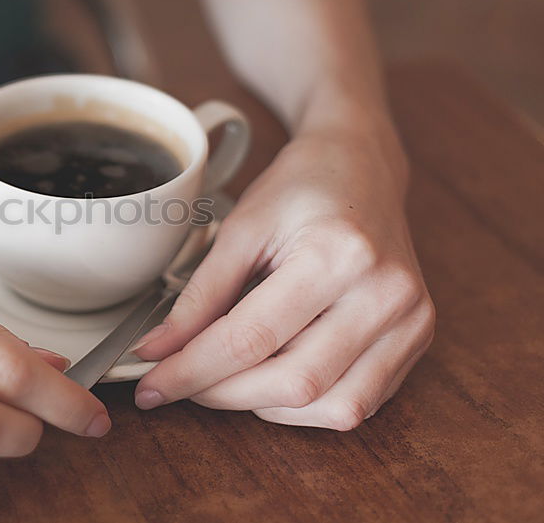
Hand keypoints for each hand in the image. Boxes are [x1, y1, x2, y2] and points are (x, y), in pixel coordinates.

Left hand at [133, 130, 433, 429]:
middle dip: (223, 394)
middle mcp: (386, 293)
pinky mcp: (418, 338)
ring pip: (330, 407)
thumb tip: (157, 351)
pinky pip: (360, 403)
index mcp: (338, 253)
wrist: (363, 165)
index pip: (251, 339)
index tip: (152, 385)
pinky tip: (272, 378)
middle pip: (294, 382)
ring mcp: (411, 320)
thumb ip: (199, 295)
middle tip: (180, 384)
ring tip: (226, 378)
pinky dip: (306, 406)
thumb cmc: (301, 188)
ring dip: (264, 407)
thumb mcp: (240, 227)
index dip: (192, 370)